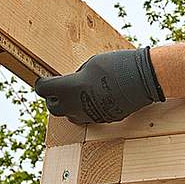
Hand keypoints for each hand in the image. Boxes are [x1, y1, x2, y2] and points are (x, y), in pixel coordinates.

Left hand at [34, 46, 165, 124]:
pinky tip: (95, 98)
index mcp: (69, 89)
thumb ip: (76, 76)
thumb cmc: (117, 66)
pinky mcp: (103, 119)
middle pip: (53, 108)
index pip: (43, 89)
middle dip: (53, 98)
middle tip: (59, 89)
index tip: (44, 79)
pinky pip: (88, 117)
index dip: (41, 83)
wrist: (143, 80)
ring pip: (70, 115)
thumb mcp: (91, 64)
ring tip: (77, 94)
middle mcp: (76, 106)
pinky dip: (86, 109)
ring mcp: (90, 115)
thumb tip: (73, 82)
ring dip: (69, 106)